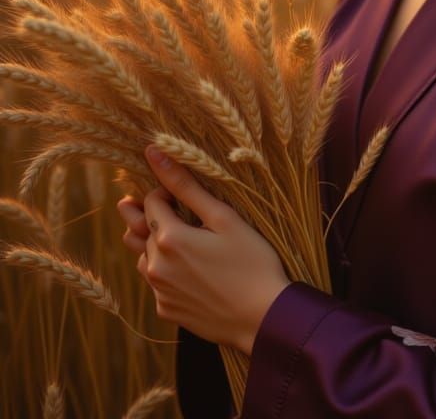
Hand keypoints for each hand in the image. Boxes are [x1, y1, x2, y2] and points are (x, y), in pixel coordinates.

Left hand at [127, 145, 290, 354]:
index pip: (150, 201)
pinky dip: (165, 271)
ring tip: (180, 238)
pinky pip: (156, 283)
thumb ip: (187, 187)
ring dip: (154, 244)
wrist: (261, 316)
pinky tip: (191, 269)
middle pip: (138, 229)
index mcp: (169, 237)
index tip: (183, 192)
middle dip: (149, 214)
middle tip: (164, 207)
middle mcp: (155, 265)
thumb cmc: (251, 261)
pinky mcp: (165, 310)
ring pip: (143, 257)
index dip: (164, 191)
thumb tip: (155, 153)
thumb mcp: (224, 218)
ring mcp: (158, 291)